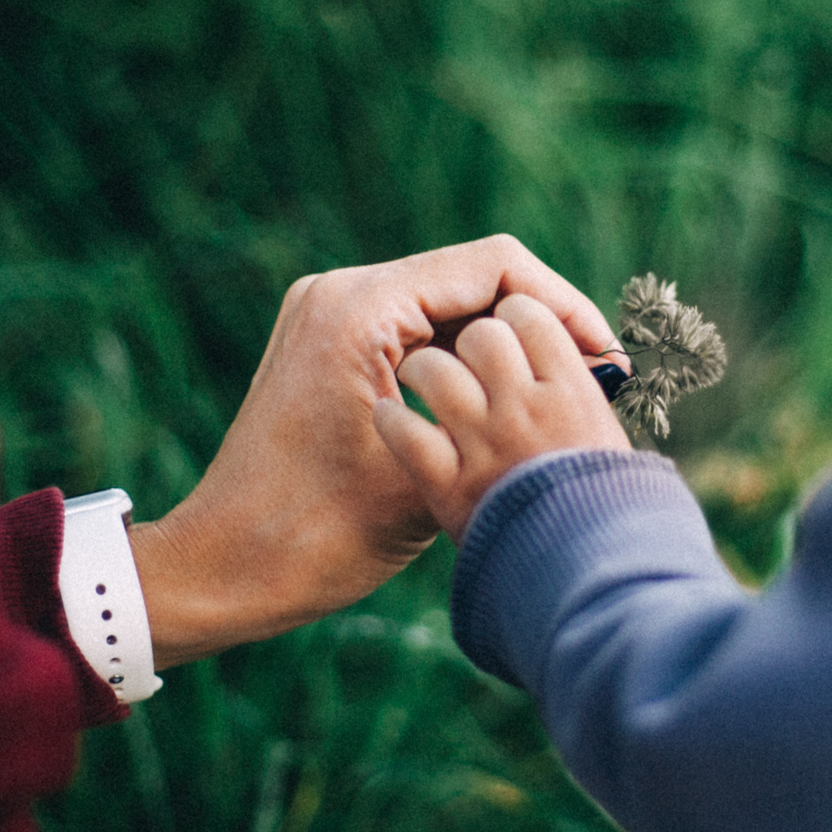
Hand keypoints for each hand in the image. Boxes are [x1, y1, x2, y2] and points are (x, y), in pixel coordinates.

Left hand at [132, 236, 623, 666]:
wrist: (222, 567)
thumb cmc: (316, 537)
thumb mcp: (430, 480)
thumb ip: (504, 416)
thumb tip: (588, 384)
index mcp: (361, 309)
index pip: (495, 265)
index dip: (564, 306)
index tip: (609, 358)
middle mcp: (341, 292)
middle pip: (473, 277)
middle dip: (539, 326)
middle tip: (600, 381)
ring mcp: (328, 313)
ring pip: (448, 304)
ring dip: (504, 345)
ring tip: (561, 396)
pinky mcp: (326, 343)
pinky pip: (415, 330)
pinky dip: (464, 361)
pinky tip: (504, 406)